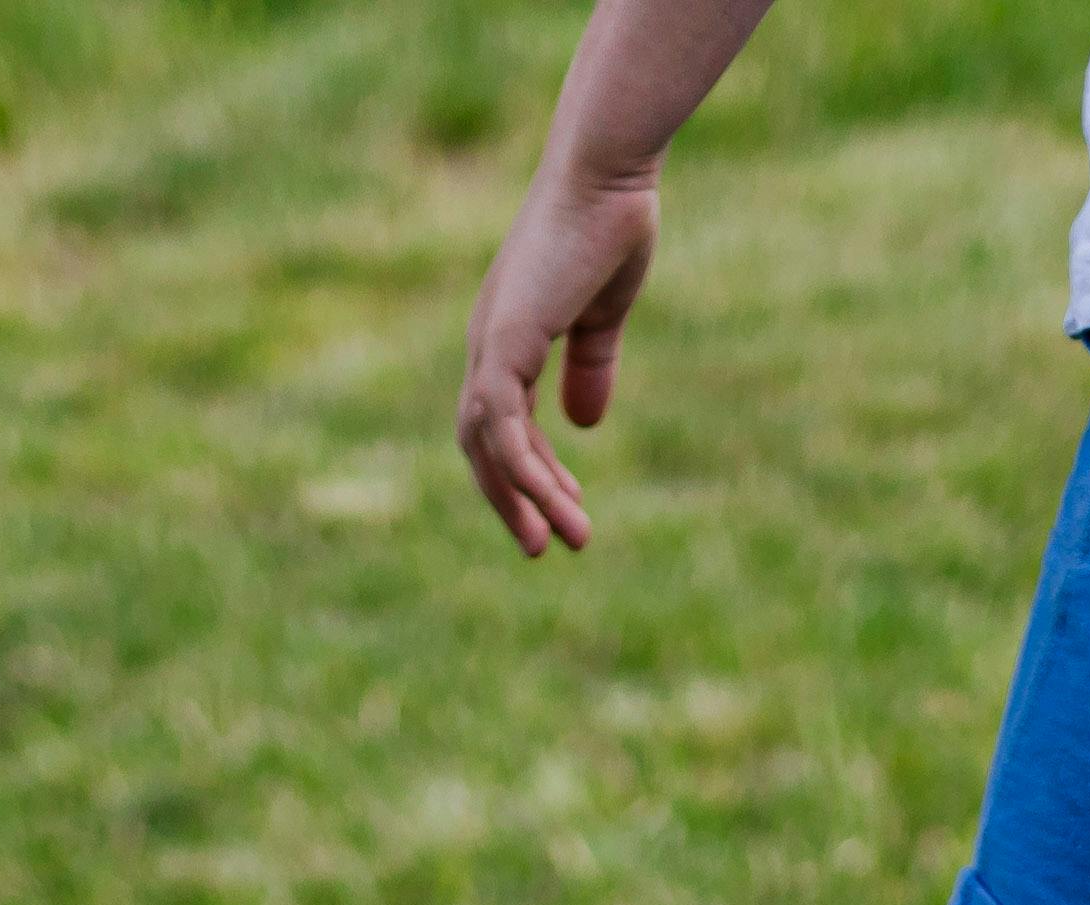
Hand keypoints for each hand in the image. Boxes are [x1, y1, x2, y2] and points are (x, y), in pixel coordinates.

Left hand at [453, 154, 660, 553]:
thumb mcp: (603, 313)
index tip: (564, 508)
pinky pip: (501, 425)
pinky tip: (556, 503)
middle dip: (509, 497)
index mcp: (507, 336)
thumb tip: (585, 424)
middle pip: (479, 442)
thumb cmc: (609, 224)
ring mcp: (489, 342)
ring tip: (563, 541)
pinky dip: (525, 469)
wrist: (606, 172)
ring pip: (487, 443)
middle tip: (540, 548)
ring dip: (522, 498)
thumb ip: (591, 365)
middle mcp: (487, 343)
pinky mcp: (503, 341)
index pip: (501, 421)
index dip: (528, 469)